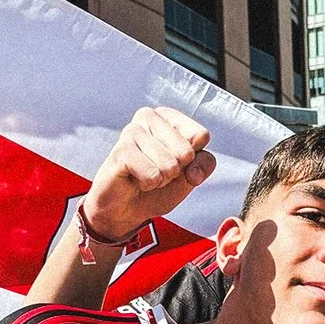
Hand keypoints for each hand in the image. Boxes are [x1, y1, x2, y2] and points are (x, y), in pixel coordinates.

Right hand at [86, 108, 217, 242]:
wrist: (126, 207)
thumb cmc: (158, 185)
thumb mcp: (191, 175)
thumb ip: (204, 164)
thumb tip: (193, 173)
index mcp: (168, 116)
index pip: (200, 135)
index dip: (193, 160)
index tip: (175, 163)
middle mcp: (148, 116)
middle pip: (186, 152)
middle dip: (176, 172)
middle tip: (156, 172)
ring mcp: (131, 131)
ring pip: (169, 165)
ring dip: (161, 180)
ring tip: (144, 175)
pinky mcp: (120, 151)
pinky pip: (152, 175)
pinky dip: (147, 184)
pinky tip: (133, 179)